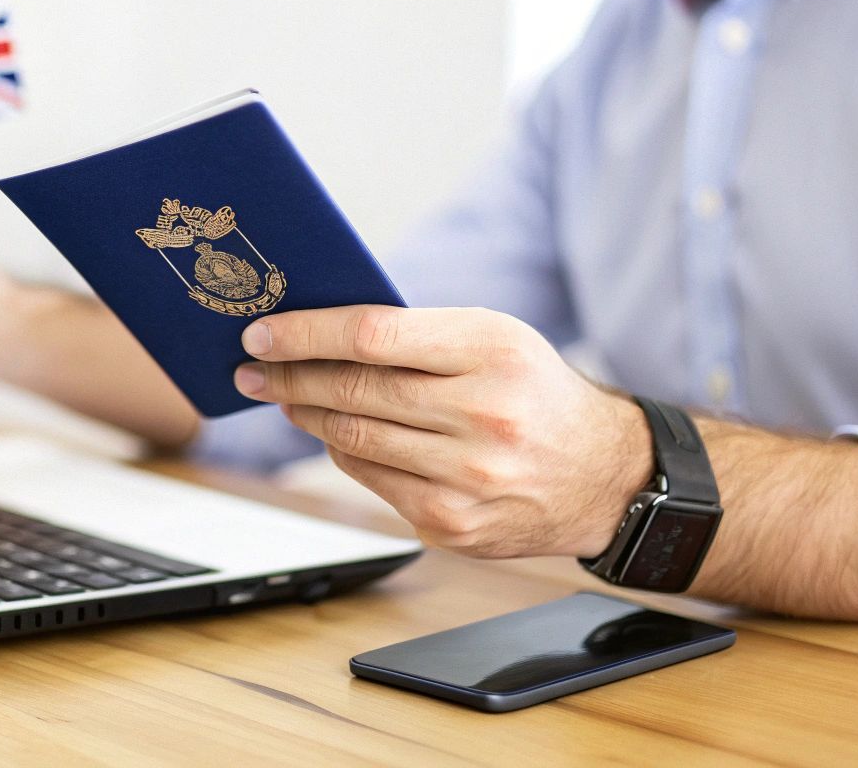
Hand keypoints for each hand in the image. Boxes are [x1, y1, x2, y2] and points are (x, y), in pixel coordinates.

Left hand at [233, 306, 652, 559]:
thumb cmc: (534, 391)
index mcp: (493, 352)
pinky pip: (372, 481)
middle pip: (353, 392)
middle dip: (288, 377)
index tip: (261, 333)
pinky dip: (343, 455)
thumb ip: (417, 335)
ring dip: (305, 416)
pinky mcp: (454, 525)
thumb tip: (317, 332)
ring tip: (281, 396)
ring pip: (353, 441)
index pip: (372, 336)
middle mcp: (483, 416)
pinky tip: (329, 435)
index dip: (305, 335)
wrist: (605, 477)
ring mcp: (468, 479)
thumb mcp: (495, 339)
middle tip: (251, 367)